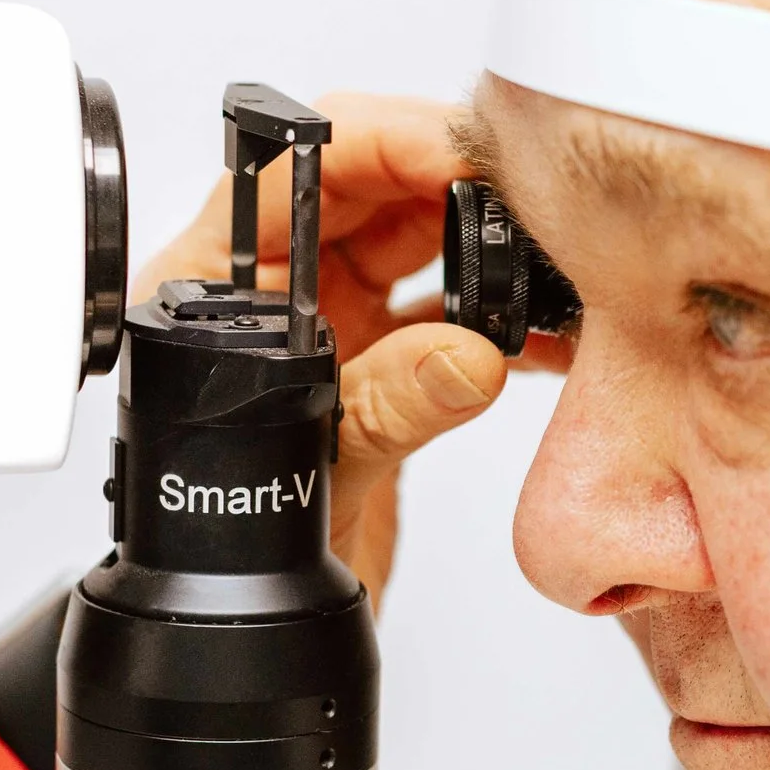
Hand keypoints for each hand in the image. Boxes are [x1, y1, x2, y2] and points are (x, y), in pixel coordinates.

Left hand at [133, 93, 508, 608]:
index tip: (461, 156)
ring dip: (488, 247)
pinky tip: (546, 332)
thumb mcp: (317, 480)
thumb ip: (387, 411)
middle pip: (371, 188)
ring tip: (549, 258)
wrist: (262, 625)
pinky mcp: (383, 362)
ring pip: (419, 241)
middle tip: (528, 196)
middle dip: (454, 180)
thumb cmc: (241, 556)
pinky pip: (449, 310)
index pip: (299, 174)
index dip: (382, 144)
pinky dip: (502, 316)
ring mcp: (332, 324)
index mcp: (221, 291)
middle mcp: (277, 295)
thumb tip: (465, 356)